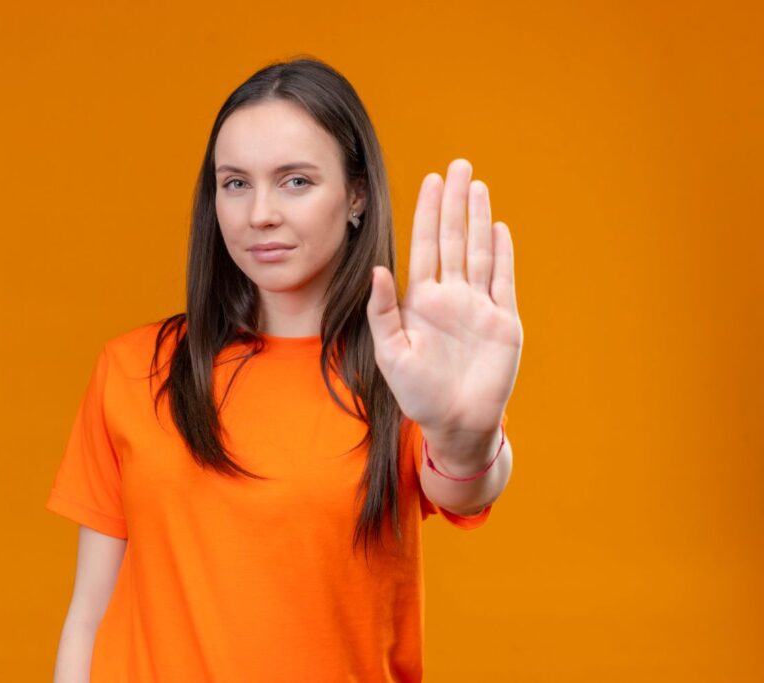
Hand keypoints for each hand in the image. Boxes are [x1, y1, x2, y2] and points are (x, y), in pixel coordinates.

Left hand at [365, 158, 521, 440]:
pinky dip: (502, 255)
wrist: (455, 423)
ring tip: (478, 186)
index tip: (431, 181)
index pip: (426, 246)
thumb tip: (377, 270)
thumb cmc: (417, 393)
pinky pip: (503, 281)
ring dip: (479, 219)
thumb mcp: (391, 353)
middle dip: (456, 203)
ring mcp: (479, 307)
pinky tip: (499, 228)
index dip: (429, 213)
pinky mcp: (503, 322)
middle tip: (459, 165)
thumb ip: (382, 311)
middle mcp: (451, 297)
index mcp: (422, 301)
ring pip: (479, 252)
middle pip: (454, 239)